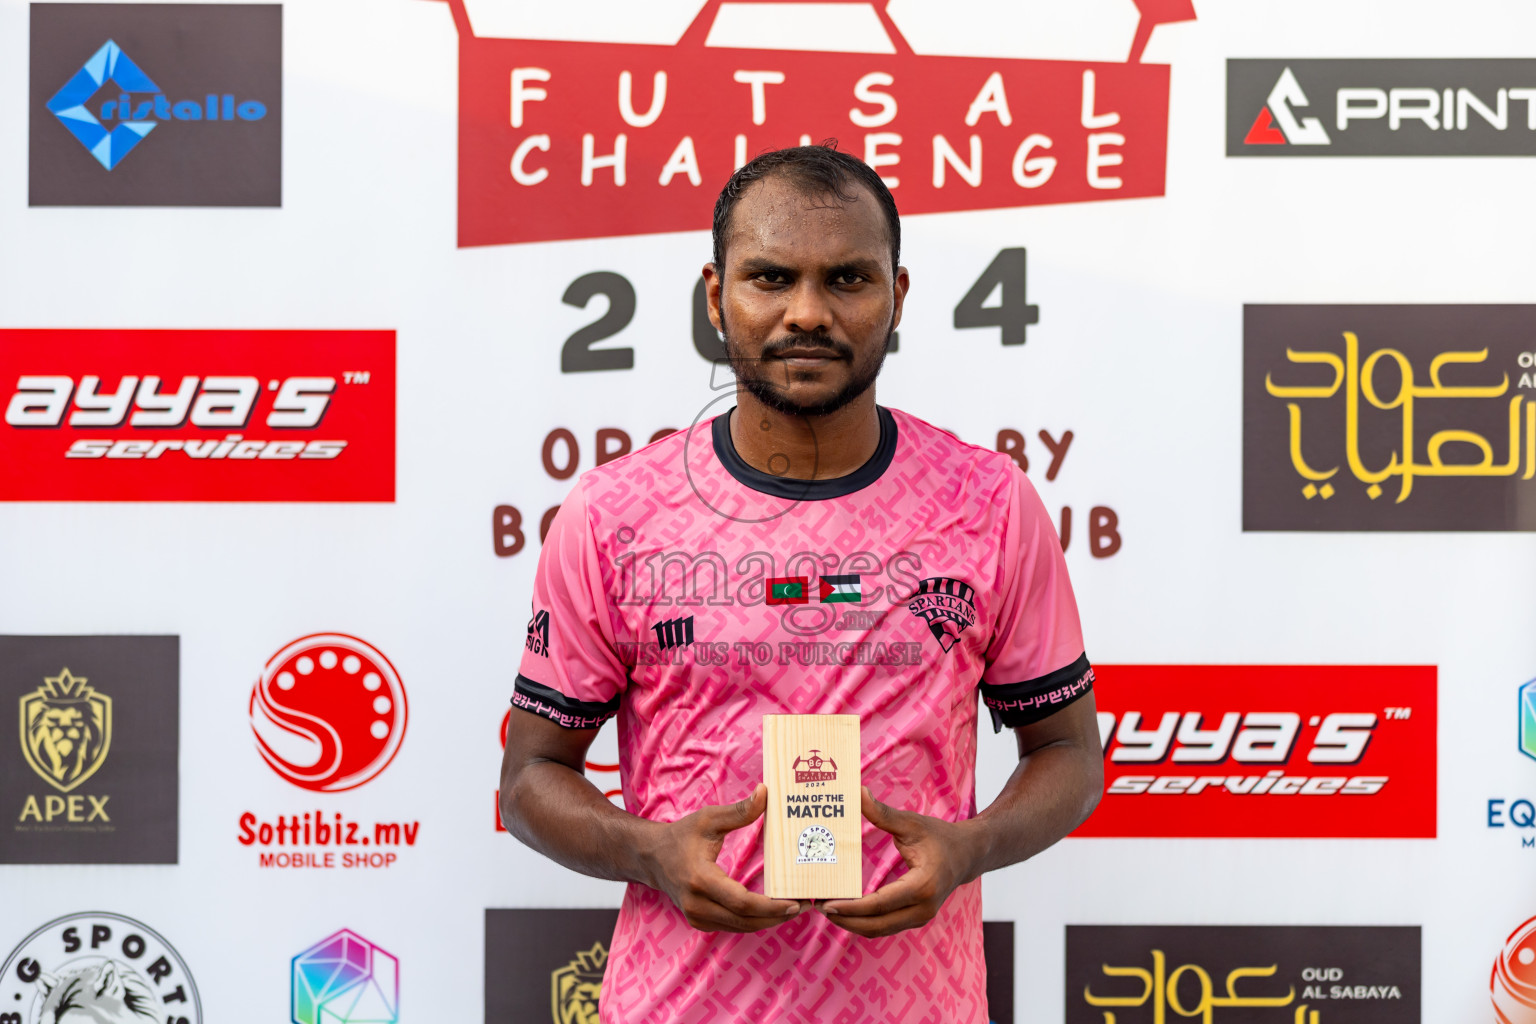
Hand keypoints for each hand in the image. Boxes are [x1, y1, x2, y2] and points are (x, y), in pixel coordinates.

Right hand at [645, 784, 802, 932]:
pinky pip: (732, 927)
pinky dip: (754, 921)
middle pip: (745, 921)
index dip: (770, 906)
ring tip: (795, 908)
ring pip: (740, 928)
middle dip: (777, 916)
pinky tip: (773, 910)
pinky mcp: (699, 922)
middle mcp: (696, 904)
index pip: (741, 902)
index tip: (795, 902)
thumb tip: (766, 793)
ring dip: (769, 921)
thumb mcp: (708, 819)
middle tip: (805, 905)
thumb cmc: (681, 835)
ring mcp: (696, 917)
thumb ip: (739, 811)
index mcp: (700, 880)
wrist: (651, 858)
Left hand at [820, 787, 978, 937]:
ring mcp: (921, 917)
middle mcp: (923, 908)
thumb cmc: (940, 837)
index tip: (827, 904)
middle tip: (818, 906)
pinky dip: (864, 921)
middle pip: (877, 925)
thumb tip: (858, 793)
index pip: (880, 904)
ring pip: (880, 930)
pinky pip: (886, 926)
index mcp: (923, 885)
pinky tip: (845, 910)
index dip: (851, 907)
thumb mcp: (912, 823)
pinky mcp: (916, 918)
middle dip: (845, 920)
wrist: (967, 855)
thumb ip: (883, 814)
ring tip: (827, 909)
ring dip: (852, 924)